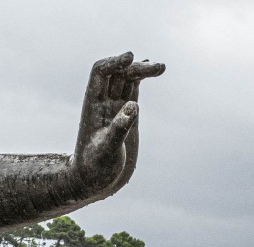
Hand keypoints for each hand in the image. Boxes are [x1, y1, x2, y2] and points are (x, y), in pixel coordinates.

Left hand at [73, 52, 164, 190]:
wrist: (96, 180)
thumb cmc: (95, 168)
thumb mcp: (107, 150)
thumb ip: (119, 128)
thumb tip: (133, 106)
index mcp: (93, 105)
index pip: (100, 73)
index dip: (115, 62)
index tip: (130, 58)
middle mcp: (102, 102)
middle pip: (117, 73)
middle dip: (134, 67)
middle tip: (158, 68)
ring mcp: (115, 107)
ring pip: (127, 79)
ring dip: (142, 70)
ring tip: (161, 67)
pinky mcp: (126, 114)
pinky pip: (132, 90)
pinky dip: (142, 79)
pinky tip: (154, 71)